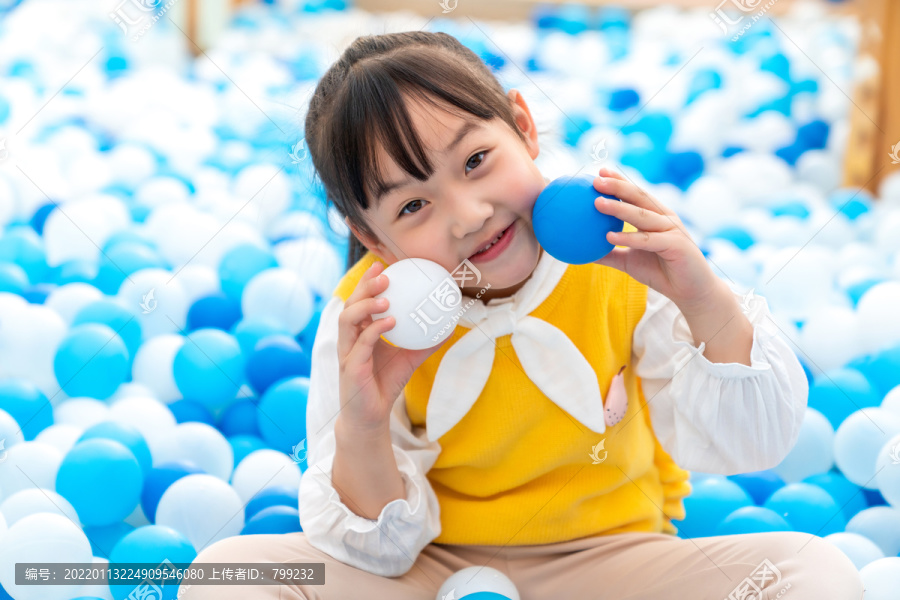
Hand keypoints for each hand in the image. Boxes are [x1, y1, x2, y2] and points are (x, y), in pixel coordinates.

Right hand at [337, 260, 449, 432]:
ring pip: (347, 321)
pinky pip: (360, 345)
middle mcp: (349, 339)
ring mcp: (347, 353)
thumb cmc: (384, 384)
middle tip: (383, 275)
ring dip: (365, 306)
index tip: (382, 266)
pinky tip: (390, 322)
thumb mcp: (409, 359)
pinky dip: (374, 330)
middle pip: (350, 305)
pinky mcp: (350, 368)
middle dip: (364, 287)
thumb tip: (448, 327)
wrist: (371, 417)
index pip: (360, 302)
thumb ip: (425, 342)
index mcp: (359, 333)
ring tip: (385, 298)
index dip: (367, 283)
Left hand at [592, 167, 720, 311]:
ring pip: (642, 216)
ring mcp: (672, 230)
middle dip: (617, 186)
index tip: (599, 172)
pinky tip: (608, 236)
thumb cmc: (660, 273)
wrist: (691, 291)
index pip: (636, 194)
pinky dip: (628, 237)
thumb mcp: (628, 262)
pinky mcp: (676, 246)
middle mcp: (665, 218)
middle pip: (639, 197)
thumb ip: (609, 253)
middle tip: (596, 179)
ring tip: (597, 203)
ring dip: (619, 208)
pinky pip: (647, 240)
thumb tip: (582, 251)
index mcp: (656, 217)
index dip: (619, 181)